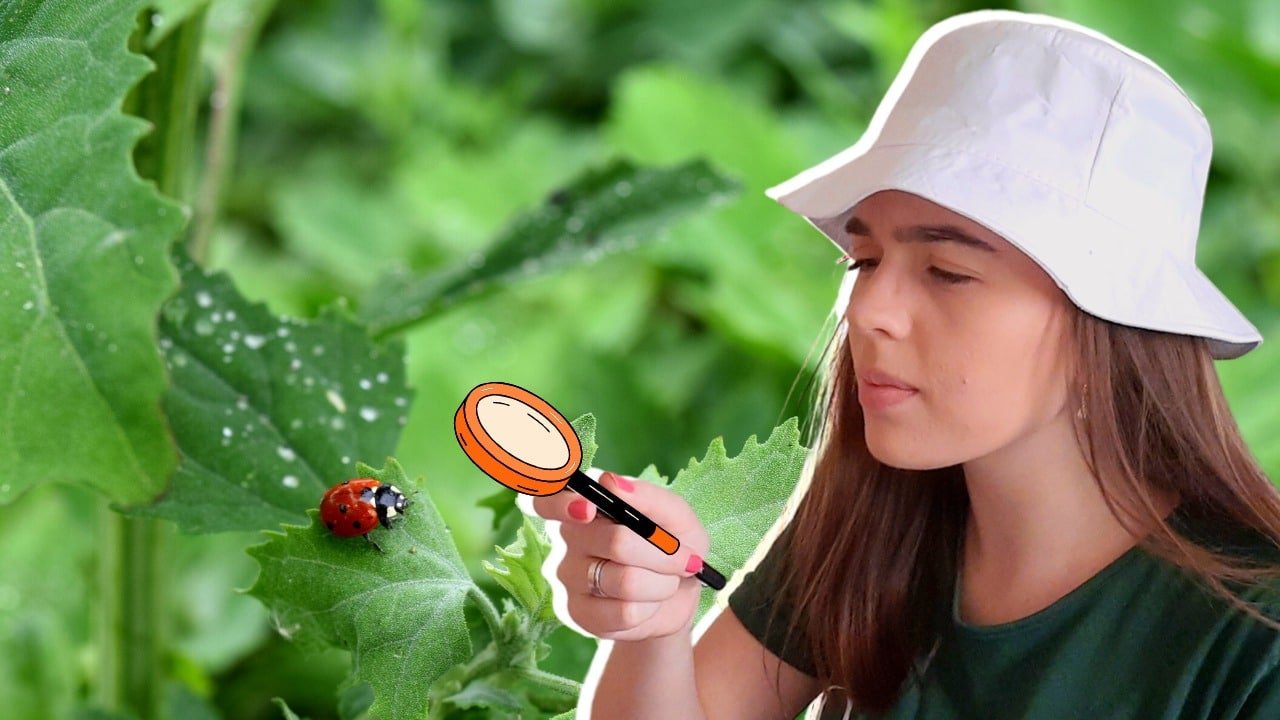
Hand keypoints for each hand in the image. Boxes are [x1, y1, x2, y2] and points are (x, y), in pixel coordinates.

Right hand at [530, 470, 708, 640]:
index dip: (562, 504)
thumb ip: (647, 497)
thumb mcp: (677, 518)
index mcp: (587, 503)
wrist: (679, 597)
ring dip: (662, 583)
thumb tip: (611, 482)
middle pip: (617, 542)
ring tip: (665, 581)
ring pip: (625, 581)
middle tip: (682, 558)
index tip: (588, 509)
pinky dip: (651, 608)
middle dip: (663, 554)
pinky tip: (648, 604)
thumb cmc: (673, 546)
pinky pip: (623, 613)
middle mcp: (569, 536)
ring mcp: (569, 576)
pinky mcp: (579, 613)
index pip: (548, 499)